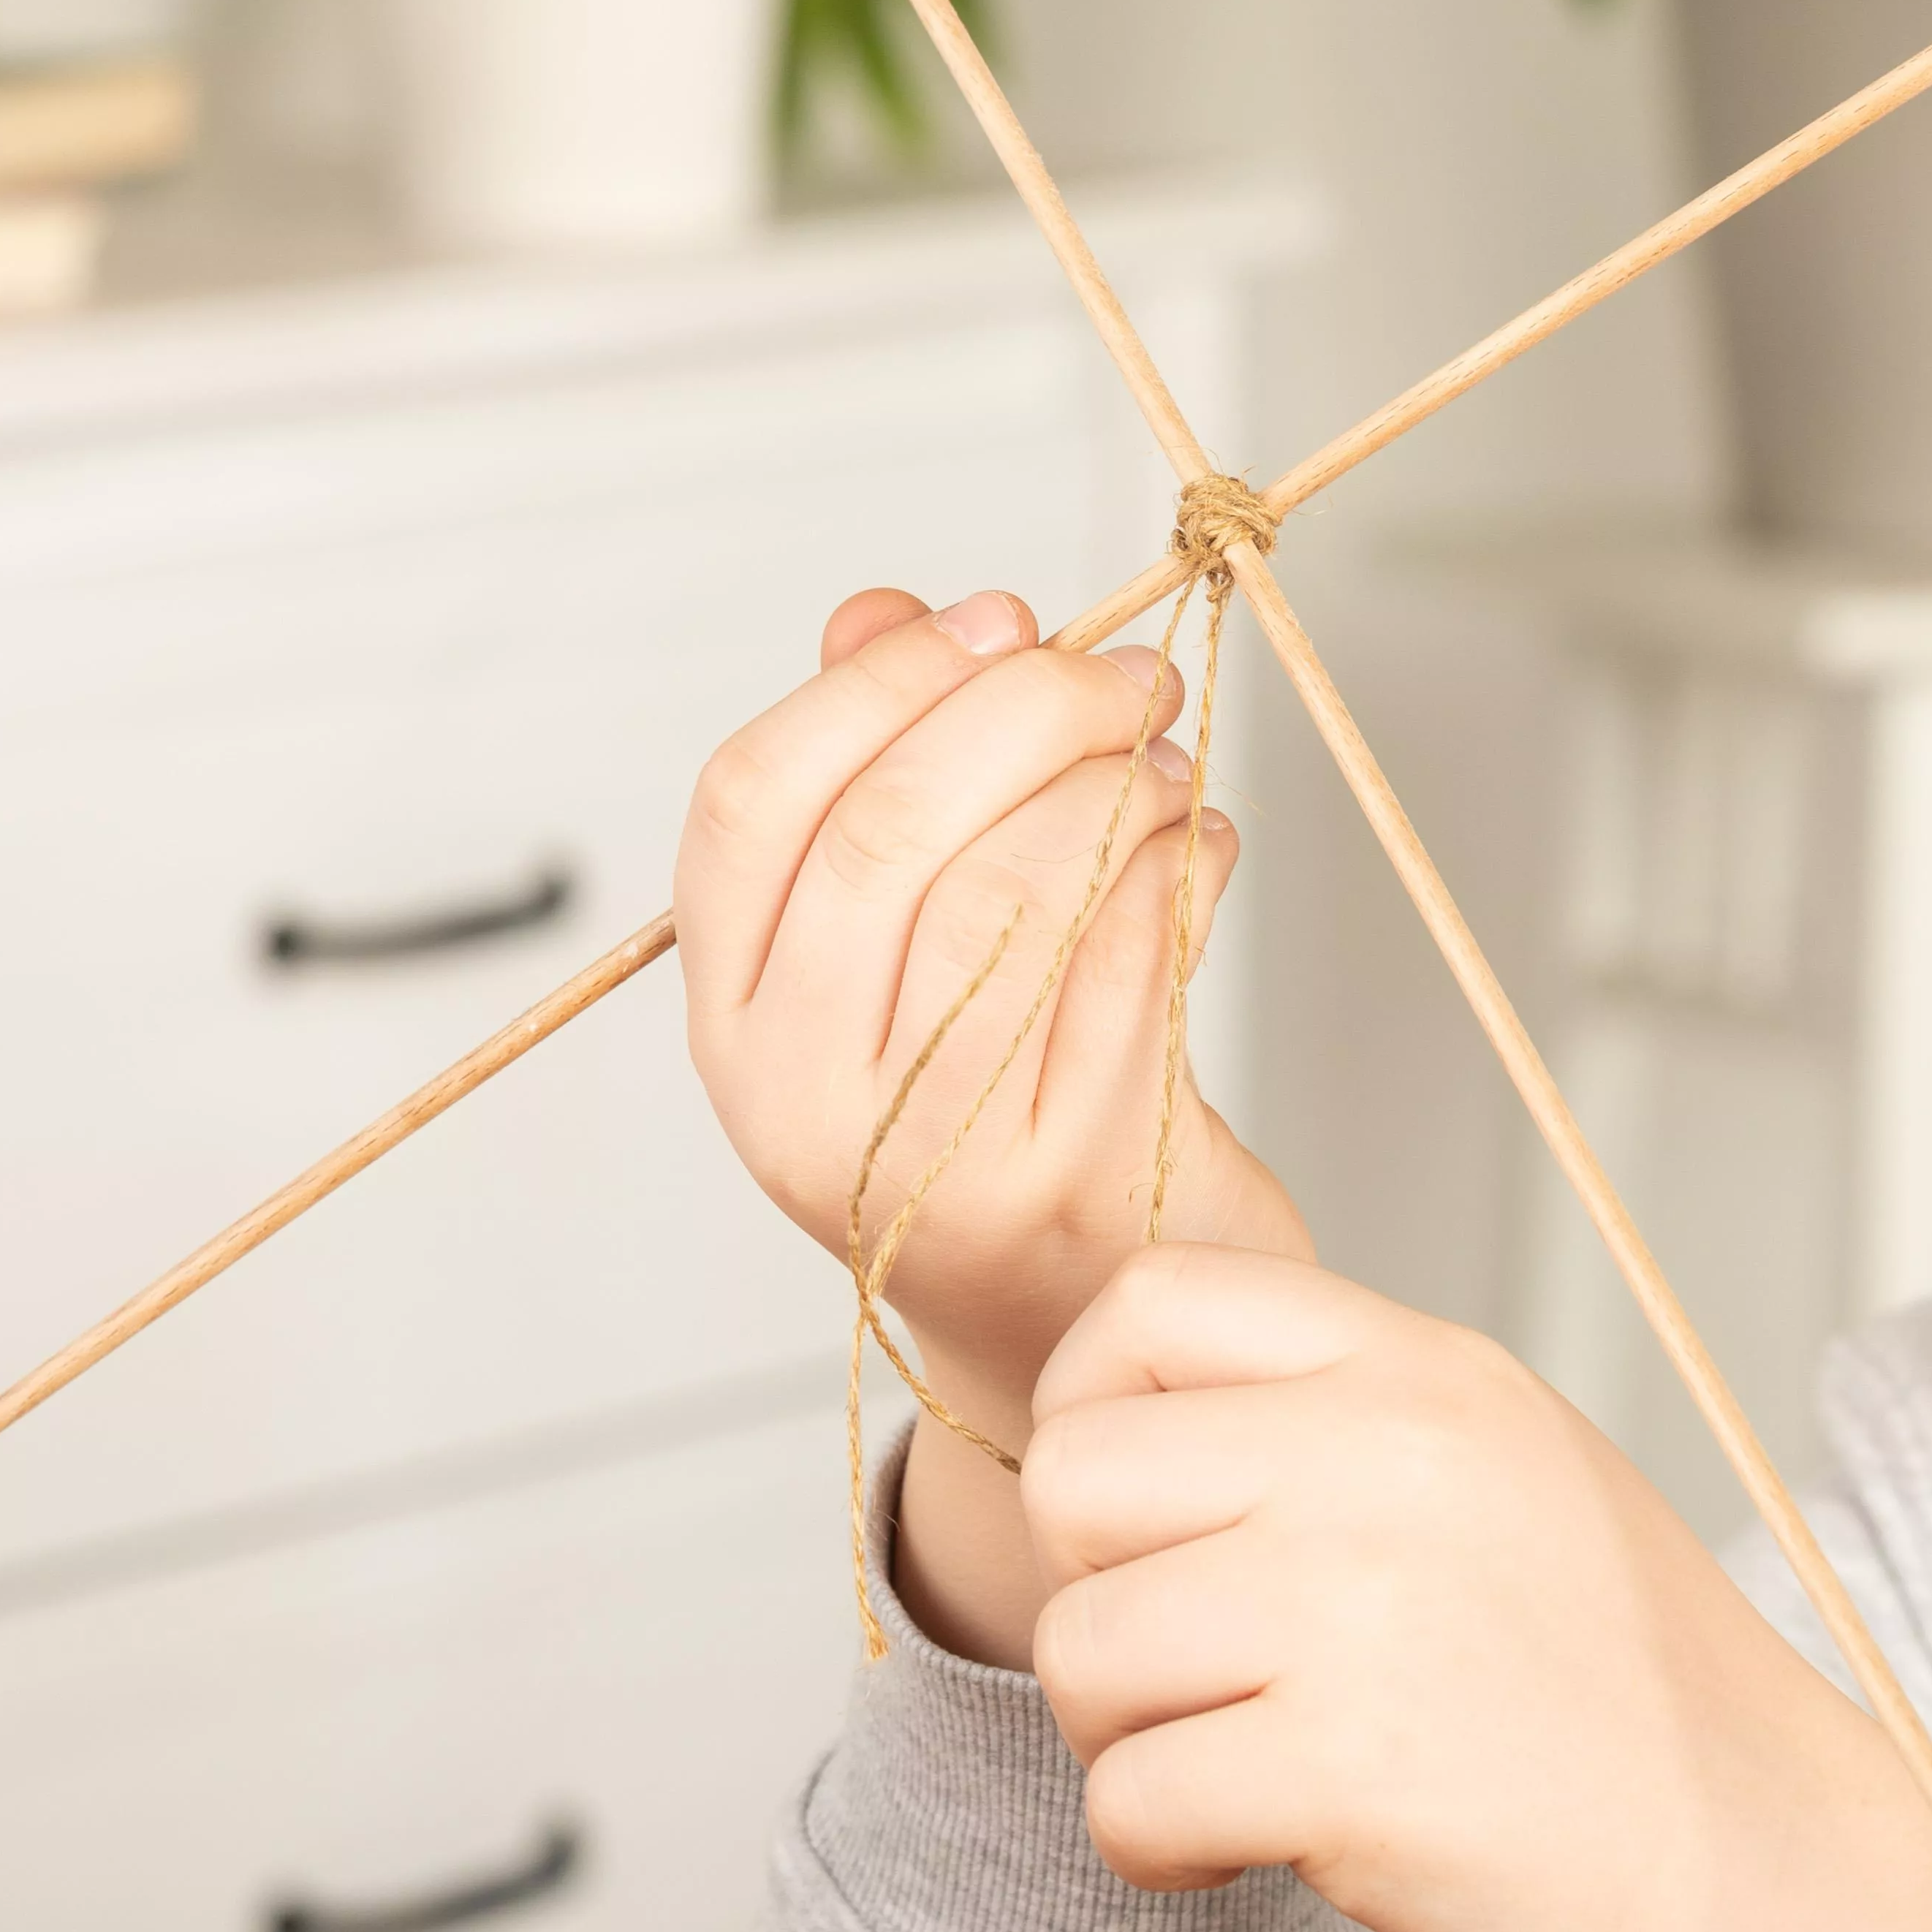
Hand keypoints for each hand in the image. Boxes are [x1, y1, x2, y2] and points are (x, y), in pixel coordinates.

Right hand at [679, 587, 1307, 1657]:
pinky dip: (1183, 873)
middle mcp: (800, 1094)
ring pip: (1018, 895)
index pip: (750, 801)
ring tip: (1165, 760)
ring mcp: (929, 1151)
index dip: (878, 683)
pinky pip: (1134, 971)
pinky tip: (1200, 845)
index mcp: (731, 1015)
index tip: (994, 620)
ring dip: (1116, 787)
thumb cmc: (987, 1094)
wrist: (1072, 1321)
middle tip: (1124, 673)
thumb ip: (875, 774)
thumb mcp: (895, 951)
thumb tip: (886, 610)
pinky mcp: (1071, 1183)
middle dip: (1025, 711)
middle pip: (888, 834)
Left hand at [1018, 1244, 1931, 1931]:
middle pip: (1072, 1478)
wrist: (1777, 1862)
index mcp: (1424, 1370)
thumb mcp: (1511, 1468)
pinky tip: (1252, 1850)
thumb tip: (1141, 1417)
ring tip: (1236, 1764)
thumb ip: (1345, 1418)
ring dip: (1125, 1738)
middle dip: (1096, 1593)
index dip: (1090, 1409)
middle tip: (1189, 1671)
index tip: (1137, 1518)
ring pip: (1080, 1649)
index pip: (1147, 1304)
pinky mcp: (1344, 1774)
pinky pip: (1125, 1802)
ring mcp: (1359, 1612)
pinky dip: (1160, 1849)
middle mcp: (1383, 1459)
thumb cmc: (1634, 1687)